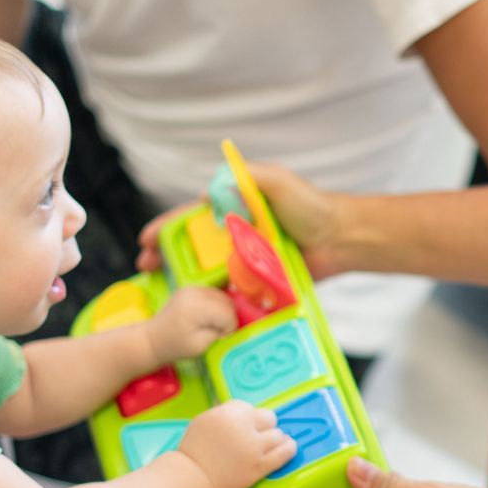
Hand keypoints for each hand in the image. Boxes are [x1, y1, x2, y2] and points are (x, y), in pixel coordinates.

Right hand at [136, 164, 348, 279]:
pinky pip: (234, 289)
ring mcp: (248, 257)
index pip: (193, 216)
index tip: (146, 240)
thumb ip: (248, 178)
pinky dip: (216, 297)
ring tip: (163, 291)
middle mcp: (238, 232)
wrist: (341, 239)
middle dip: (167, 255)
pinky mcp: (261, 279)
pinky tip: (198, 309)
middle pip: (195, 245)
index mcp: (236, 207)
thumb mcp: (277, 182)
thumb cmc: (312, 207)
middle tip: (145, 268)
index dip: (168, 227)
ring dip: (185, 280)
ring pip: (209, 269)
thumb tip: (210, 190)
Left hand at [146, 285, 236, 362]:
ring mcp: (194, 287)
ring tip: (209, 325)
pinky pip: (215, 295)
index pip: (227, 314)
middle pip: (228, 304)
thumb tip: (230, 324)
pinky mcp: (193, 288)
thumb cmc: (176, 345)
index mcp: (196, 306)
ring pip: (224, 298)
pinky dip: (216, 307)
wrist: (153, 338)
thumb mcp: (201, 345)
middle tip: (214, 333)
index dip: (227, 329)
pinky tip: (206, 317)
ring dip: (222, 313)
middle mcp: (195, 292)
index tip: (217, 338)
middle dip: (226, 319)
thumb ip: (219, 333)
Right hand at [177, 400, 295, 487]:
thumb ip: (226, 412)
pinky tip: (288, 447)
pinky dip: (289, 448)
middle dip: (263, 425)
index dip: (246, 417)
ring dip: (274, 438)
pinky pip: (285, 453)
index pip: (248, 406)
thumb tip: (249, 410)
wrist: (195, 477)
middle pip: (268, 417)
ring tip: (267, 445)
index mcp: (227, 414)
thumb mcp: (205, 420)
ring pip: (278, 434)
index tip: (243, 426)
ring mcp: (253, 448)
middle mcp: (242, 428)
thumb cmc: (196, 450)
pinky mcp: (260, 466)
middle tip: (256, 436)